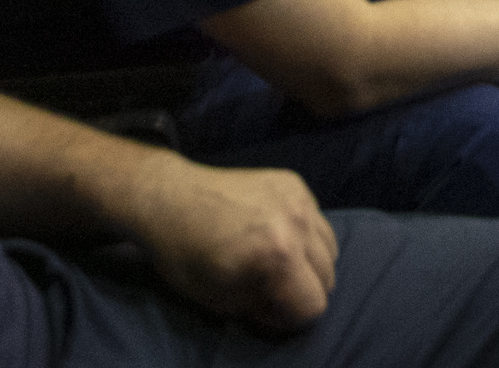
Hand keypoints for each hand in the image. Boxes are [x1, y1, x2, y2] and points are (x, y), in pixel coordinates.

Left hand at [116, 154, 337, 333]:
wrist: (169, 197)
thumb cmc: (186, 255)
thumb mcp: (221, 300)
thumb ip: (262, 309)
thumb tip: (284, 308)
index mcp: (279, 254)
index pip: (314, 304)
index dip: (289, 317)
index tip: (263, 308)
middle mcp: (297, 222)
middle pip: (328, 275)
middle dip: (302, 290)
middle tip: (268, 286)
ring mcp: (298, 197)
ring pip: (330, 246)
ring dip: (309, 262)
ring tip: (275, 260)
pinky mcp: (294, 181)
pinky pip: (317, 219)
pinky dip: (304, 234)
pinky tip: (272, 232)